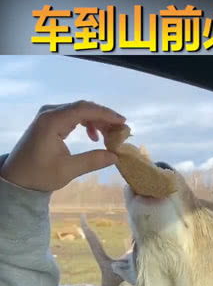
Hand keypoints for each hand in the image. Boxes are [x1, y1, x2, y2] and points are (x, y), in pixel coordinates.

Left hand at [0, 100, 125, 190]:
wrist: (17, 178)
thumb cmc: (39, 175)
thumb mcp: (68, 170)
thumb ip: (92, 160)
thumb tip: (116, 156)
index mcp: (52, 121)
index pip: (84, 109)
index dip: (106, 114)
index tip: (123, 122)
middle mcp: (50, 113)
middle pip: (83, 107)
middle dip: (104, 118)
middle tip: (120, 132)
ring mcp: (48, 115)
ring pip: (79, 111)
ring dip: (96, 121)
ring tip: (109, 136)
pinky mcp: (49, 121)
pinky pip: (72, 116)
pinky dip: (86, 123)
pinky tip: (94, 136)